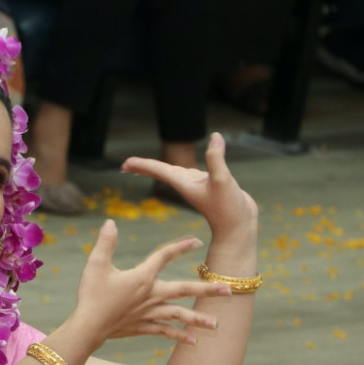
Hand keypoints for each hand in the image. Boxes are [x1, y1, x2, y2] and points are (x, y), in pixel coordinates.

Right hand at [73, 220, 231, 345]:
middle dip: (207, 289)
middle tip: (229, 290)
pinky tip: (194, 341)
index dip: (180, 247)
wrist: (87, 327)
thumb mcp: (96, 264)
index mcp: (142, 277)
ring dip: (199, 319)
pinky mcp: (143, 327)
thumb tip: (111, 222)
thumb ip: (106, 242)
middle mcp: (151, 295)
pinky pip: (165, 332)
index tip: (195, 241)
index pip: (164, 256)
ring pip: (179, 315)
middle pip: (184, 290)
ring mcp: (149, 313)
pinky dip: (179, 336)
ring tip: (216, 324)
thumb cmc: (91, 295)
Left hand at [123, 133, 258, 240]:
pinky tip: (182, 169)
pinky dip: (182, 169)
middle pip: (161, 171)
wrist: (239, 228)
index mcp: (184, 183)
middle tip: (125, 165)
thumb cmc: (229, 209)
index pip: (159, 169)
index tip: (124, 164)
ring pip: (175, 172)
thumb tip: (215, 137)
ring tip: (146, 167)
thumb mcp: (222, 181)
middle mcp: (188, 184)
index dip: (142, 165)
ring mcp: (198, 186)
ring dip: (160, 168)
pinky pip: (192, 173)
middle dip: (143, 167)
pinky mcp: (210, 186)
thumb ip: (216, 159)